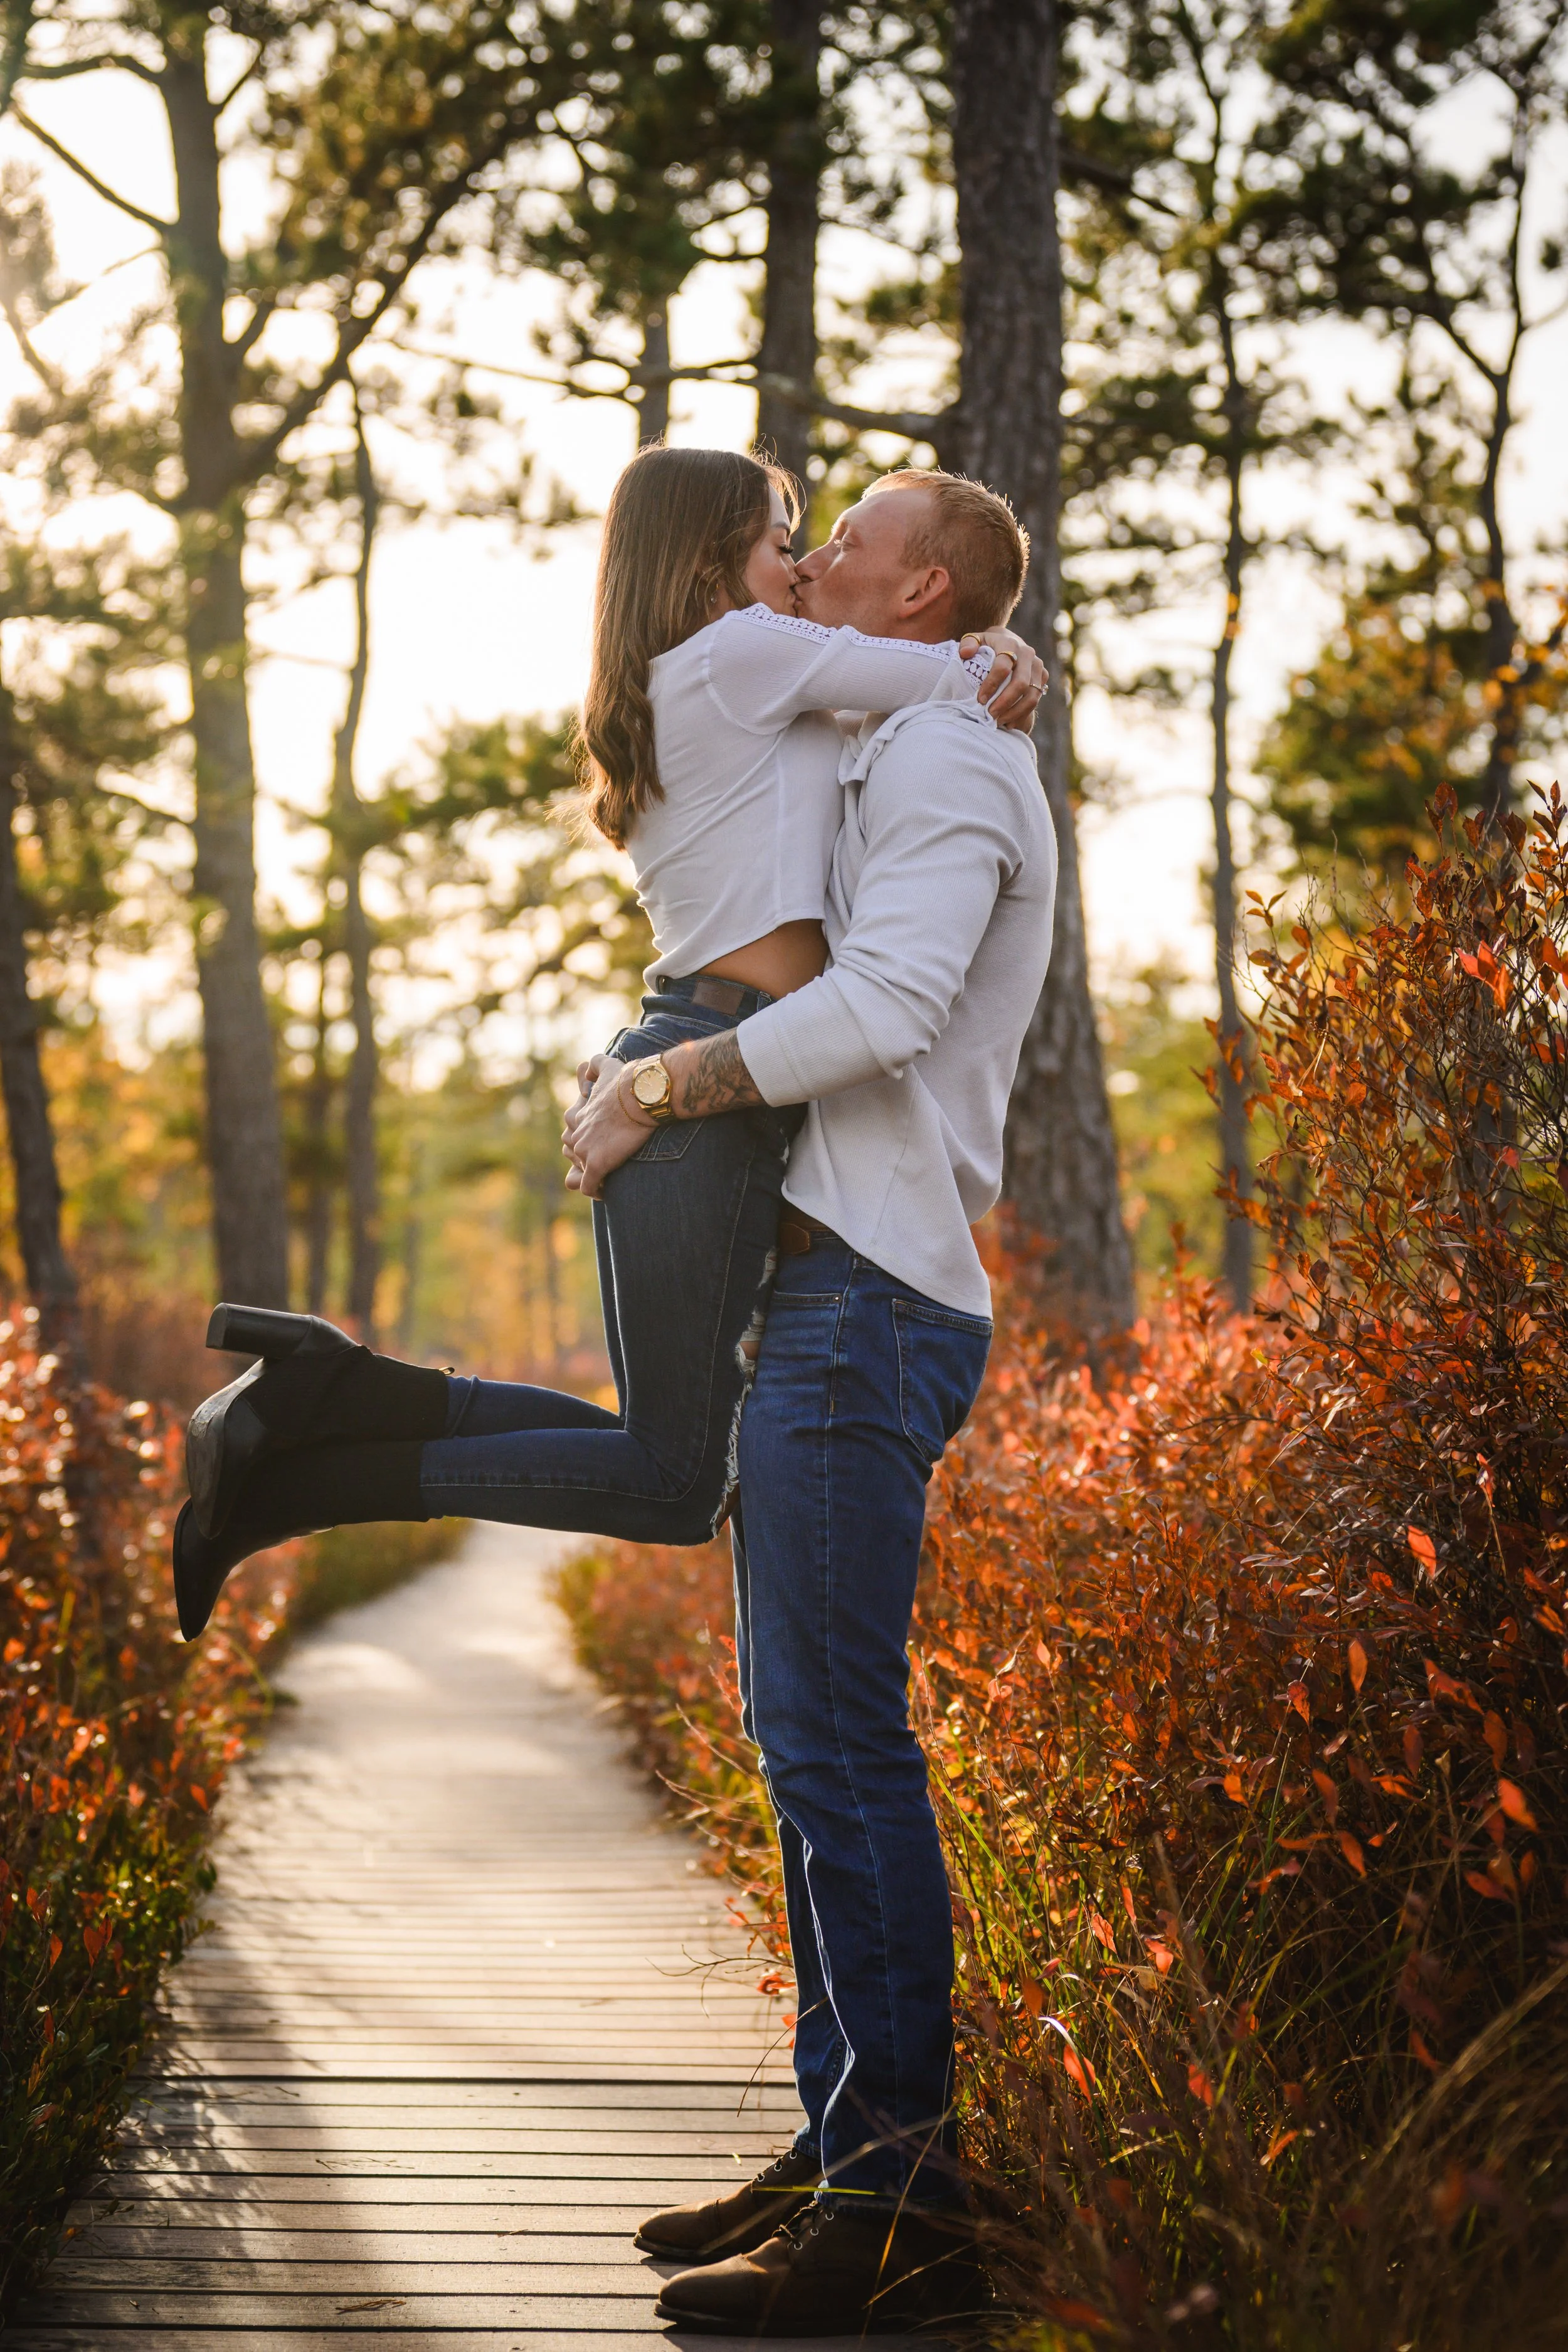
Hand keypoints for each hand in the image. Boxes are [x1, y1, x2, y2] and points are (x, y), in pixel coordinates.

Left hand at [562, 1054, 652, 1197]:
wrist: (642, 1096)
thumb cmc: (628, 1081)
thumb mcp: (607, 1066)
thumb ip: (594, 1065)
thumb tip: (585, 1068)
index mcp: (577, 1115)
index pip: (572, 1134)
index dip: (589, 1140)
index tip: (605, 1142)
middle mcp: (575, 1134)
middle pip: (573, 1154)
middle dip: (589, 1159)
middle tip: (610, 1159)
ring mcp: (583, 1150)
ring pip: (581, 1170)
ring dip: (594, 1174)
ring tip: (611, 1175)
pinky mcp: (596, 1165)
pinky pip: (588, 1187)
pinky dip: (596, 1190)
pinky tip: (607, 1190)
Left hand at [960, 625, 1046, 732]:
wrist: (1008, 641)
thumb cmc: (987, 645)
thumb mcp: (975, 640)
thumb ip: (967, 644)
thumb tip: (965, 653)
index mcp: (1010, 644)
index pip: (1003, 667)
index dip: (991, 685)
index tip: (980, 699)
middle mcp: (1027, 654)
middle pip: (1021, 683)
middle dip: (1004, 702)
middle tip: (990, 715)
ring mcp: (1037, 666)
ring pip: (1032, 695)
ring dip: (1015, 712)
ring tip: (998, 721)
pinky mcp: (1042, 677)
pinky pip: (1036, 700)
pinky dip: (1022, 714)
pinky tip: (1008, 722)